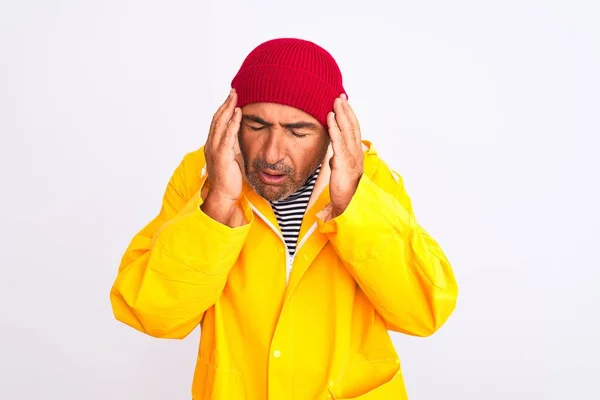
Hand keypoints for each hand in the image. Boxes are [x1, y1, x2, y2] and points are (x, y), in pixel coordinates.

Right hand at [201, 89, 242, 224]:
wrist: (224, 195)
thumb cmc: (228, 180)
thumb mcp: (231, 159)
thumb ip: (232, 148)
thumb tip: (239, 139)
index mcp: (212, 145)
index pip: (217, 123)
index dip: (223, 109)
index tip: (231, 98)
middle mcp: (211, 145)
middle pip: (217, 119)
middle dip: (225, 104)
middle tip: (233, 91)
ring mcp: (215, 150)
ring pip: (220, 124)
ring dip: (228, 108)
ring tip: (235, 97)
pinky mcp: (222, 156)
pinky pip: (228, 136)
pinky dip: (232, 123)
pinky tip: (238, 113)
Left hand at [327, 94, 363, 217]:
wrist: (346, 208)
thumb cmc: (343, 193)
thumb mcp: (340, 173)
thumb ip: (338, 161)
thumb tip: (332, 156)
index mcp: (356, 156)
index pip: (354, 133)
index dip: (350, 118)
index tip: (344, 105)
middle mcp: (357, 155)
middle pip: (353, 128)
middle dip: (347, 111)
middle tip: (341, 96)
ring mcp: (352, 159)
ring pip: (347, 131)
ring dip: (342, 114)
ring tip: (336, 101)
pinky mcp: (344, 163)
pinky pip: (339, 142)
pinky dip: (335, 127)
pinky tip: (330, 117)